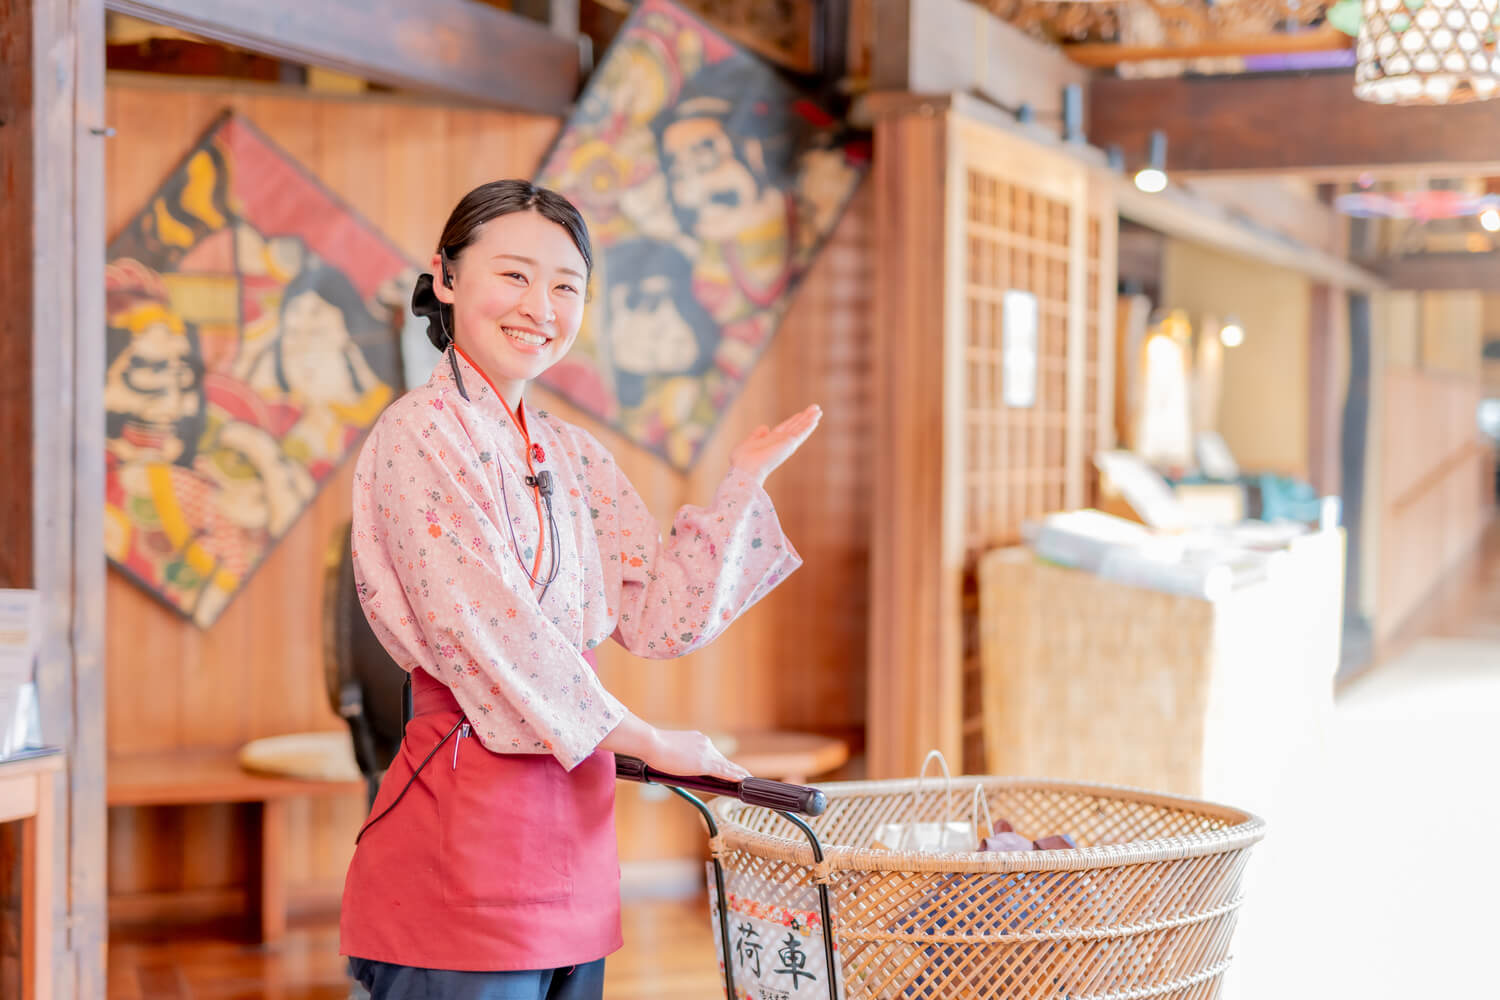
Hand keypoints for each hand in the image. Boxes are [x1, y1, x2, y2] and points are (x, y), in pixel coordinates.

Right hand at [599, 714, 749, 781]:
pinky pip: (725, 771)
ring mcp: (707, 752)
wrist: (653, 744)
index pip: (711, 753)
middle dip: (730, 769)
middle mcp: (705, 743)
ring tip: (747, 779)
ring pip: (725, 765)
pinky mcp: (706, 764)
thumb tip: (671, 764)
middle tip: (742, 776)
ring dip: (736, 772)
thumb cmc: (654, 748)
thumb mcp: (669, 750)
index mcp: (697, 738)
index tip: (725, 767)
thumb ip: (677, 756)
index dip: (719, 762)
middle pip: (720, 759)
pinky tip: (744, 779)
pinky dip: (735, 775)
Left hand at [729, 404, 821, 485]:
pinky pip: (801, 433)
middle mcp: (780, 442)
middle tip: (816, 408)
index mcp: (771, 441)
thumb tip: (765, 427)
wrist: (746, 469)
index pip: (785, 428)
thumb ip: (756, 435)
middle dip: (806, 417)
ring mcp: (786, 443)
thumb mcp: (748, 442)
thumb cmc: (743, 460)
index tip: (801, 413)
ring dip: (810, 419)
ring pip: (801, 428)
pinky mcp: (789, 444)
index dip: (794, 420)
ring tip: (819, 410)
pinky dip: (808, 426)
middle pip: (796, 426)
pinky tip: (816, 420)